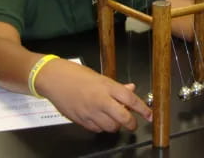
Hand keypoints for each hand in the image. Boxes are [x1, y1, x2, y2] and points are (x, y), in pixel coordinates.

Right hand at [37, 58, 151, 132]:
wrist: (53, 79)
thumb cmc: (75, 74)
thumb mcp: (99, 76)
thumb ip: (116, 87)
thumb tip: (131, 89)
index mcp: (106, 86)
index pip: (130, 99)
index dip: (143, 109)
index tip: (149, 115)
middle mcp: (100, 100)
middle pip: (123, 118)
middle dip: (131, 123)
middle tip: (133, 123)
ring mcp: (90, 112)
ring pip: (110, 127)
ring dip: (115, 125)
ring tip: (113, 118)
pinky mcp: (81, 120)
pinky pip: (97, 129)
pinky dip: (101, 127)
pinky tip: (99, 119)